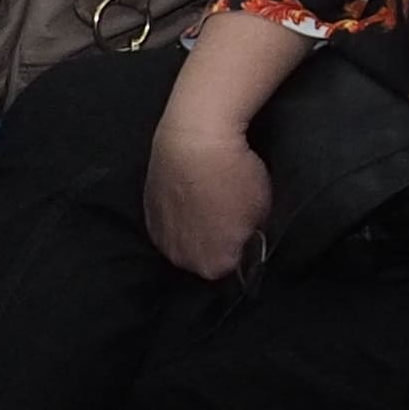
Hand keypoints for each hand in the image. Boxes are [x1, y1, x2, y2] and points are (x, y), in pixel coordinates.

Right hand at [143, 98, 274, 281]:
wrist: (192, 141)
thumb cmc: (234, 176)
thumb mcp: (262, 209)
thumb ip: (252, 235)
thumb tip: (246, 238)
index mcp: (212, 265)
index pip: (235, 268)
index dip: (244, 248)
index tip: (250, 230)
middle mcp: (182, 260)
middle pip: (205, 259)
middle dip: (218, 243)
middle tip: (229, 215)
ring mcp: (160, 239)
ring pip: (184, 242)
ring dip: (195, 230)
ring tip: (208, 201)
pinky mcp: (147, 214)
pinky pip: (169, 224)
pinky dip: (179, 215)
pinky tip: (189, 196)